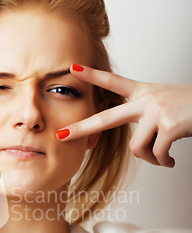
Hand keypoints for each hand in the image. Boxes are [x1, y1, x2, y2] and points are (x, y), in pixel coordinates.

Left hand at [56, 64, 191, 167]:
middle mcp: (147, 100)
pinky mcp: (168, 125)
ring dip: (151, 159)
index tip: (72, 69)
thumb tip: (139, 145)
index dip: (92, 76)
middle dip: (82, 128)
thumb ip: (146, 117)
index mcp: (145, 92)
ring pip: (138, 148)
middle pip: (107, 118)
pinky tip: (171, 162)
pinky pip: (156, 154)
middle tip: (61, 136)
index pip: (113, 82)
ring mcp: (157, 112)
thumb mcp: (166, 104)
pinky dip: (163, 163)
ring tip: (162, 159)